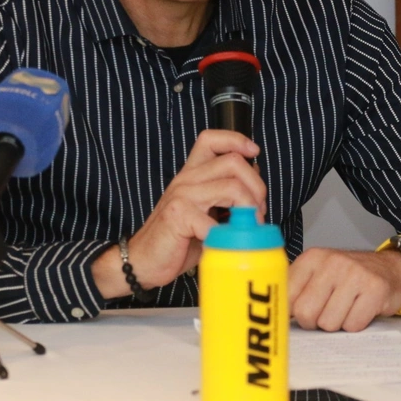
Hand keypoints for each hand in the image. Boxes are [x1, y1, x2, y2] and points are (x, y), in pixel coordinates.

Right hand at [93, 130, 266, 298]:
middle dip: (256, 186)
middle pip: (233, 162)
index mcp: (192, 174)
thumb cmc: (176, 239)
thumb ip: (224, 196)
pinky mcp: (179, 216)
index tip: (254, 152)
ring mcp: (182, 195)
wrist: (142, 260)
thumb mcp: (203, 211)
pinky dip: (227, 237)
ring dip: (249, 209)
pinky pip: (215, 223)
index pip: (212, 139)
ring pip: (232, 187)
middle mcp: (187, 179)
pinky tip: (225, 245)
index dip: (236, 140)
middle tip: (258, 210)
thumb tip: (254, 185)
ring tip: (248, 227)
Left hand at [287, 248, 400, 331]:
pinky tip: (361, 310)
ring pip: (329, 323)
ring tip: (346, 309)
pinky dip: (355, 325)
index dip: (292, 312)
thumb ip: (296, 289)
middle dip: (314, 322)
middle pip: (305, 313)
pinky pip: (353, 325)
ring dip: (337, 324)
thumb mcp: (319, 274)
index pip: (286, 296)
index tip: (300, 314)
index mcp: (312, 258)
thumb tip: (275, 315)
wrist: (392, 269)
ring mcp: (354, 274)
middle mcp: (332, 262)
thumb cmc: (349, 277)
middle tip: (326, 313)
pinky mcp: (375, 289)